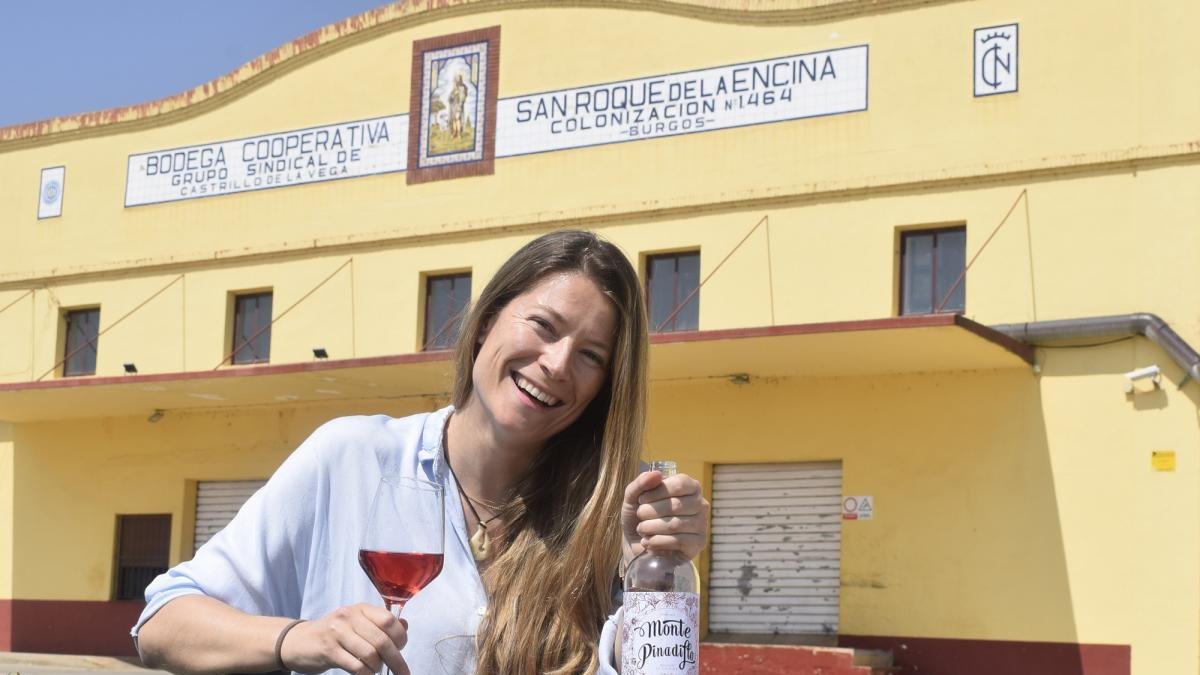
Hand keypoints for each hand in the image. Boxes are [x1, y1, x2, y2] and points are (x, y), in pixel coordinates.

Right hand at [281, 603, 409, 674]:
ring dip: (378, 668)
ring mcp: (337, 633)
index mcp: (360, 609)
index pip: (388, 620)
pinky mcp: (328, 650)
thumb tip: (404, 626)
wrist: (300, 641)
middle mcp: (349, 617)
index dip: (400, 637)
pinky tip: (366, 674)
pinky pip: (356, 666)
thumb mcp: (357, 623)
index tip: (401, 648)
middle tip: (402, 671)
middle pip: (382, 640)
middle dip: (395, 660)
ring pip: (370, 655)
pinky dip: (366, 674)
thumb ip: (380, 624)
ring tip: (376, 670)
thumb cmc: (335, 633)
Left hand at [621, 470, 710, 563]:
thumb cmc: (639, 516)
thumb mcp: (634, 496)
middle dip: (651, 511)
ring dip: (651, 527)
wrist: (637, 544)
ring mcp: (701, 524)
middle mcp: (700, 503)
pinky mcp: (698, 543)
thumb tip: (657, 474)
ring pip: (675, 524)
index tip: (641, 499)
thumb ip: (641, 483)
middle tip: (640, 516)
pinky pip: (677, 542)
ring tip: (641, 529)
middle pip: (676, 505)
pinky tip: (648, 542)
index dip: (657, 492)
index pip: (679, 484)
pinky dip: (656, 541)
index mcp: (690, 486)